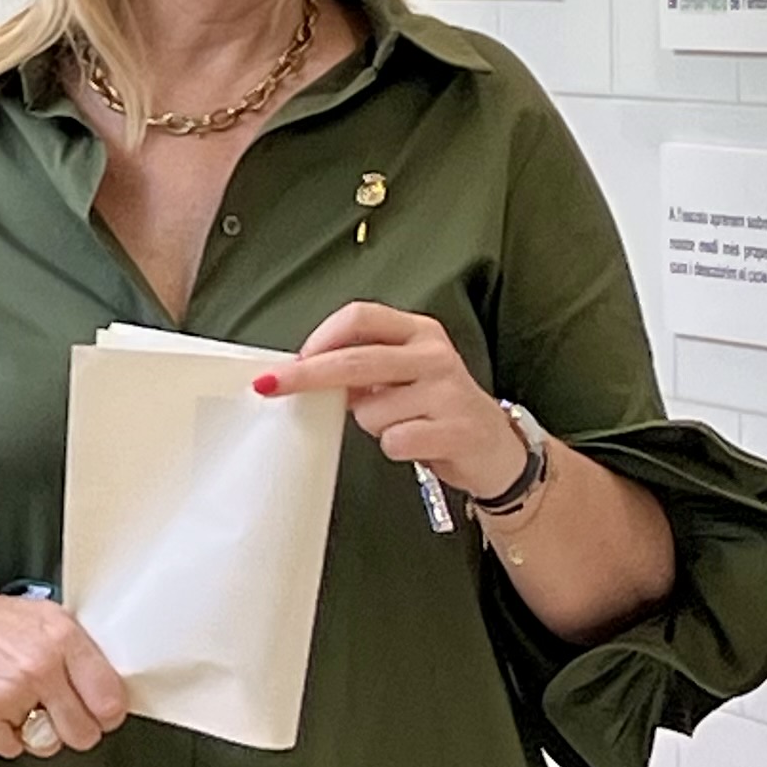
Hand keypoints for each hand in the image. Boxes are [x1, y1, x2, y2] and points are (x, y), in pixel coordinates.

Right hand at [0, 565, 131, 761]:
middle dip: (72, 729)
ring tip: (21, 704)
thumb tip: (109, 692)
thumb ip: (79, 654)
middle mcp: (41, 663)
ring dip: (37, 734)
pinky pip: (11, 747)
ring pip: (47, 744)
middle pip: (83, 732)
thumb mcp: (46, 619)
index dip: (106, 714)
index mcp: (64, 637)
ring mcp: (11, 690)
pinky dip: (2, 734)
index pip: (109, 699)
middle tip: (58, 714)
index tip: (99, 714)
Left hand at [258, 303, 529, 498]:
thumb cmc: (435, 408)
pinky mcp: (456, 430)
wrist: (496, 449)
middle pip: (356, 360)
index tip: (293, 360)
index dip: (321, 337)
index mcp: (418, 332)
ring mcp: (449, 392)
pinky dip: (394, 447)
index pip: (360, 317)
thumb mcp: (403, 374)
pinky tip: (416, 443)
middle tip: (270, 385)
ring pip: (371, 410)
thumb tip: (300, 371)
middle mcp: (435, 355)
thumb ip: (361, 367)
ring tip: (401, 424)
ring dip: (371, 424)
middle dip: (307, 375)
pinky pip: (394, 440)